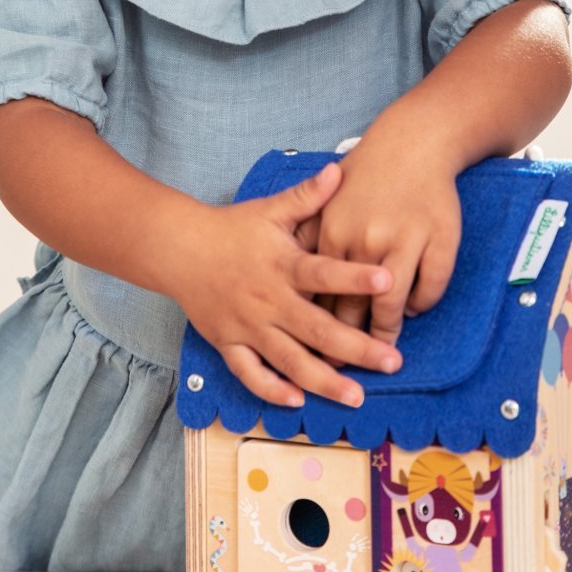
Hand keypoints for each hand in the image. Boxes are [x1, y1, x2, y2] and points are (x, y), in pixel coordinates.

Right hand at [168, 164, 402, 407]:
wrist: (178, 249)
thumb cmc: (231, 229)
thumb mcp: (270, 209)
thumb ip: (307, 196)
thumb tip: (339, 170)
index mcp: (282, 265)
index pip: (323, 271)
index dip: (355, 276)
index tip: (389, 279)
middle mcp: (268, 300)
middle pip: (317, 330)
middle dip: (357, 348)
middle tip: (392, 362)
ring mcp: (247, 326)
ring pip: (289, 360)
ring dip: (324, 381)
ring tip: (356, 397)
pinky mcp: (228, 344)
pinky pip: (249, 373)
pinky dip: (271, 390)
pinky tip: (298, 402)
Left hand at [310, 140, 461, 349]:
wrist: (413, 143)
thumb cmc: (366, 175)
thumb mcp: (327, 203)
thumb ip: (308, 239)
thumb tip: (293, 281)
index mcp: (335, 235)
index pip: (322, 296)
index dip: (319, 327)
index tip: (317, 352)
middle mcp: (366, 242)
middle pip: (356, 308)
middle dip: (350, 343)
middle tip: (347, 367)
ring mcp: (404, 241)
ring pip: (393, 304)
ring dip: (388, 331)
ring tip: (385, 351)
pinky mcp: (438, 239)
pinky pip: (430, 287)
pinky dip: (422, 304)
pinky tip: (414, 310)